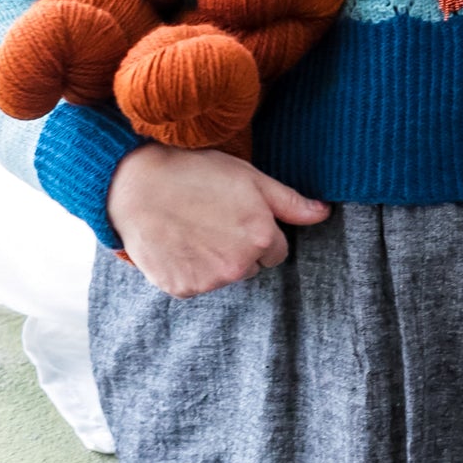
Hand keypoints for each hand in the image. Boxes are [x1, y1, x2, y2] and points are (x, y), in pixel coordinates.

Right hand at [106, 143, 330, 297]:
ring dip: (215, 259)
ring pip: (225, 276)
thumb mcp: (249, 177)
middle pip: (252, 266)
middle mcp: (239, 266)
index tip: (237, 215)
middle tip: (213, 218)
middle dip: (239, 248)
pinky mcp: (182, 290)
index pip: (277, 251)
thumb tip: (325, 213)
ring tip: (192, 226)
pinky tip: (178, 242)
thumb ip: (290, 201)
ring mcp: (209, 281)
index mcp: (261, 237)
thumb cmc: (196, 172)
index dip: (259, 231)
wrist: (137, 185)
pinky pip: (196, 285)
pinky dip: (190, 269)